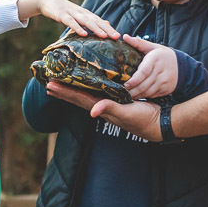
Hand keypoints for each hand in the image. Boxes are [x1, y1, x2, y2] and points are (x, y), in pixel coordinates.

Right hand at [19, 0, 116, 38]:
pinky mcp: (62, 15)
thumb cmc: (65, 11)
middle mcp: (82, 13)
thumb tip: (107, 24)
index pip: (100, 21)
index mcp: (86, 14)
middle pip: (96, 21)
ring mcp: (72, 13)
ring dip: (95, 28)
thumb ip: (92, 20)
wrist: (48, 1)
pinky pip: (71, 22)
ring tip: (104, 36)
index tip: (119, 36)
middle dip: (107, 29)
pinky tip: (83, 34)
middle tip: (116, 37)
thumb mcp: (79, 15)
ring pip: (86, 21)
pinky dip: (77, 28)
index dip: (109, 28)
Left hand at [45, 81, 162, 142]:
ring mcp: (110, 104)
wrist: (159, 123)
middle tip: (48, 83)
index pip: (79, 99)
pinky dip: (89, 88)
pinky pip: (98, 93)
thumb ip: (110, 110)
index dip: (65, 93)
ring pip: (86, 95)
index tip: (50, 86)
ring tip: (61, 84)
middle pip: (79, 97)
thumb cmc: (144, 119)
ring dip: (73, 90)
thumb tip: (92, 112)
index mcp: (103, 108)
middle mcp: (103, 107)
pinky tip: (88, 84)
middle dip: (63, 91)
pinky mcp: (118, 100)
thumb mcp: (127, 114)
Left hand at [121, 35, 178, 100]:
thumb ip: (138, 43)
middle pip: (145, 84)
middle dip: (133, 90)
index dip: (134, 80)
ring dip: (138, 95)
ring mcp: (165, 81)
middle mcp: (161, 71)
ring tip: (128, 96)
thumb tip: (124, 37)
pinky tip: (137, 96)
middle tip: (122, 92)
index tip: (125, 84)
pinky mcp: (167, 88)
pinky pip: (154, 95)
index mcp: (155, 59)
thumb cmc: (162, 55)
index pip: (144, 72)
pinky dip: (145, 96)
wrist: (180, 65)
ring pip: (149, 91)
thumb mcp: (152, 47)